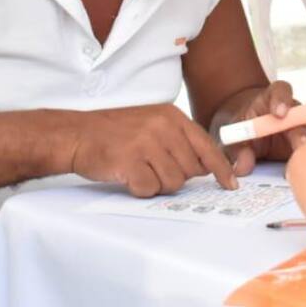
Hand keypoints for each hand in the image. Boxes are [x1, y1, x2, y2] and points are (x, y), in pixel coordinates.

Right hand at [70, 103, 236, 196]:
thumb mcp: (152, 123)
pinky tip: (127, 176)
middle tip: (152, 169)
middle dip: (176, 177)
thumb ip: (179, 140)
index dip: (220, 168)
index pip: (207, 146)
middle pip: (191, 170)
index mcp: (172, 116)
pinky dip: (140, 189)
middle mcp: (163, 127)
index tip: (230, 184)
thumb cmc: (114, 133)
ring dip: (157, 184)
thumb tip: (206, 167)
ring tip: (139, 170)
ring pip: (173, 182)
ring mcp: (147, 143)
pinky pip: (150, 189)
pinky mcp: (130, 161)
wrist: (75, 134)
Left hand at [220, 80, 300, 176]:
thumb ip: (235, 148)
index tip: (279, 113)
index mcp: (273, 98)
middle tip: (299, 145)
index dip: (282, 101)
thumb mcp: (232, 135)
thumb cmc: (241, 125)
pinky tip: (302, 177)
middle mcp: (294, 112)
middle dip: (301, 133)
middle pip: (303, 118)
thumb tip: (242, 167)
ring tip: (303, 166)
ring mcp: (303, 130)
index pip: (281, 91)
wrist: (246, 130)